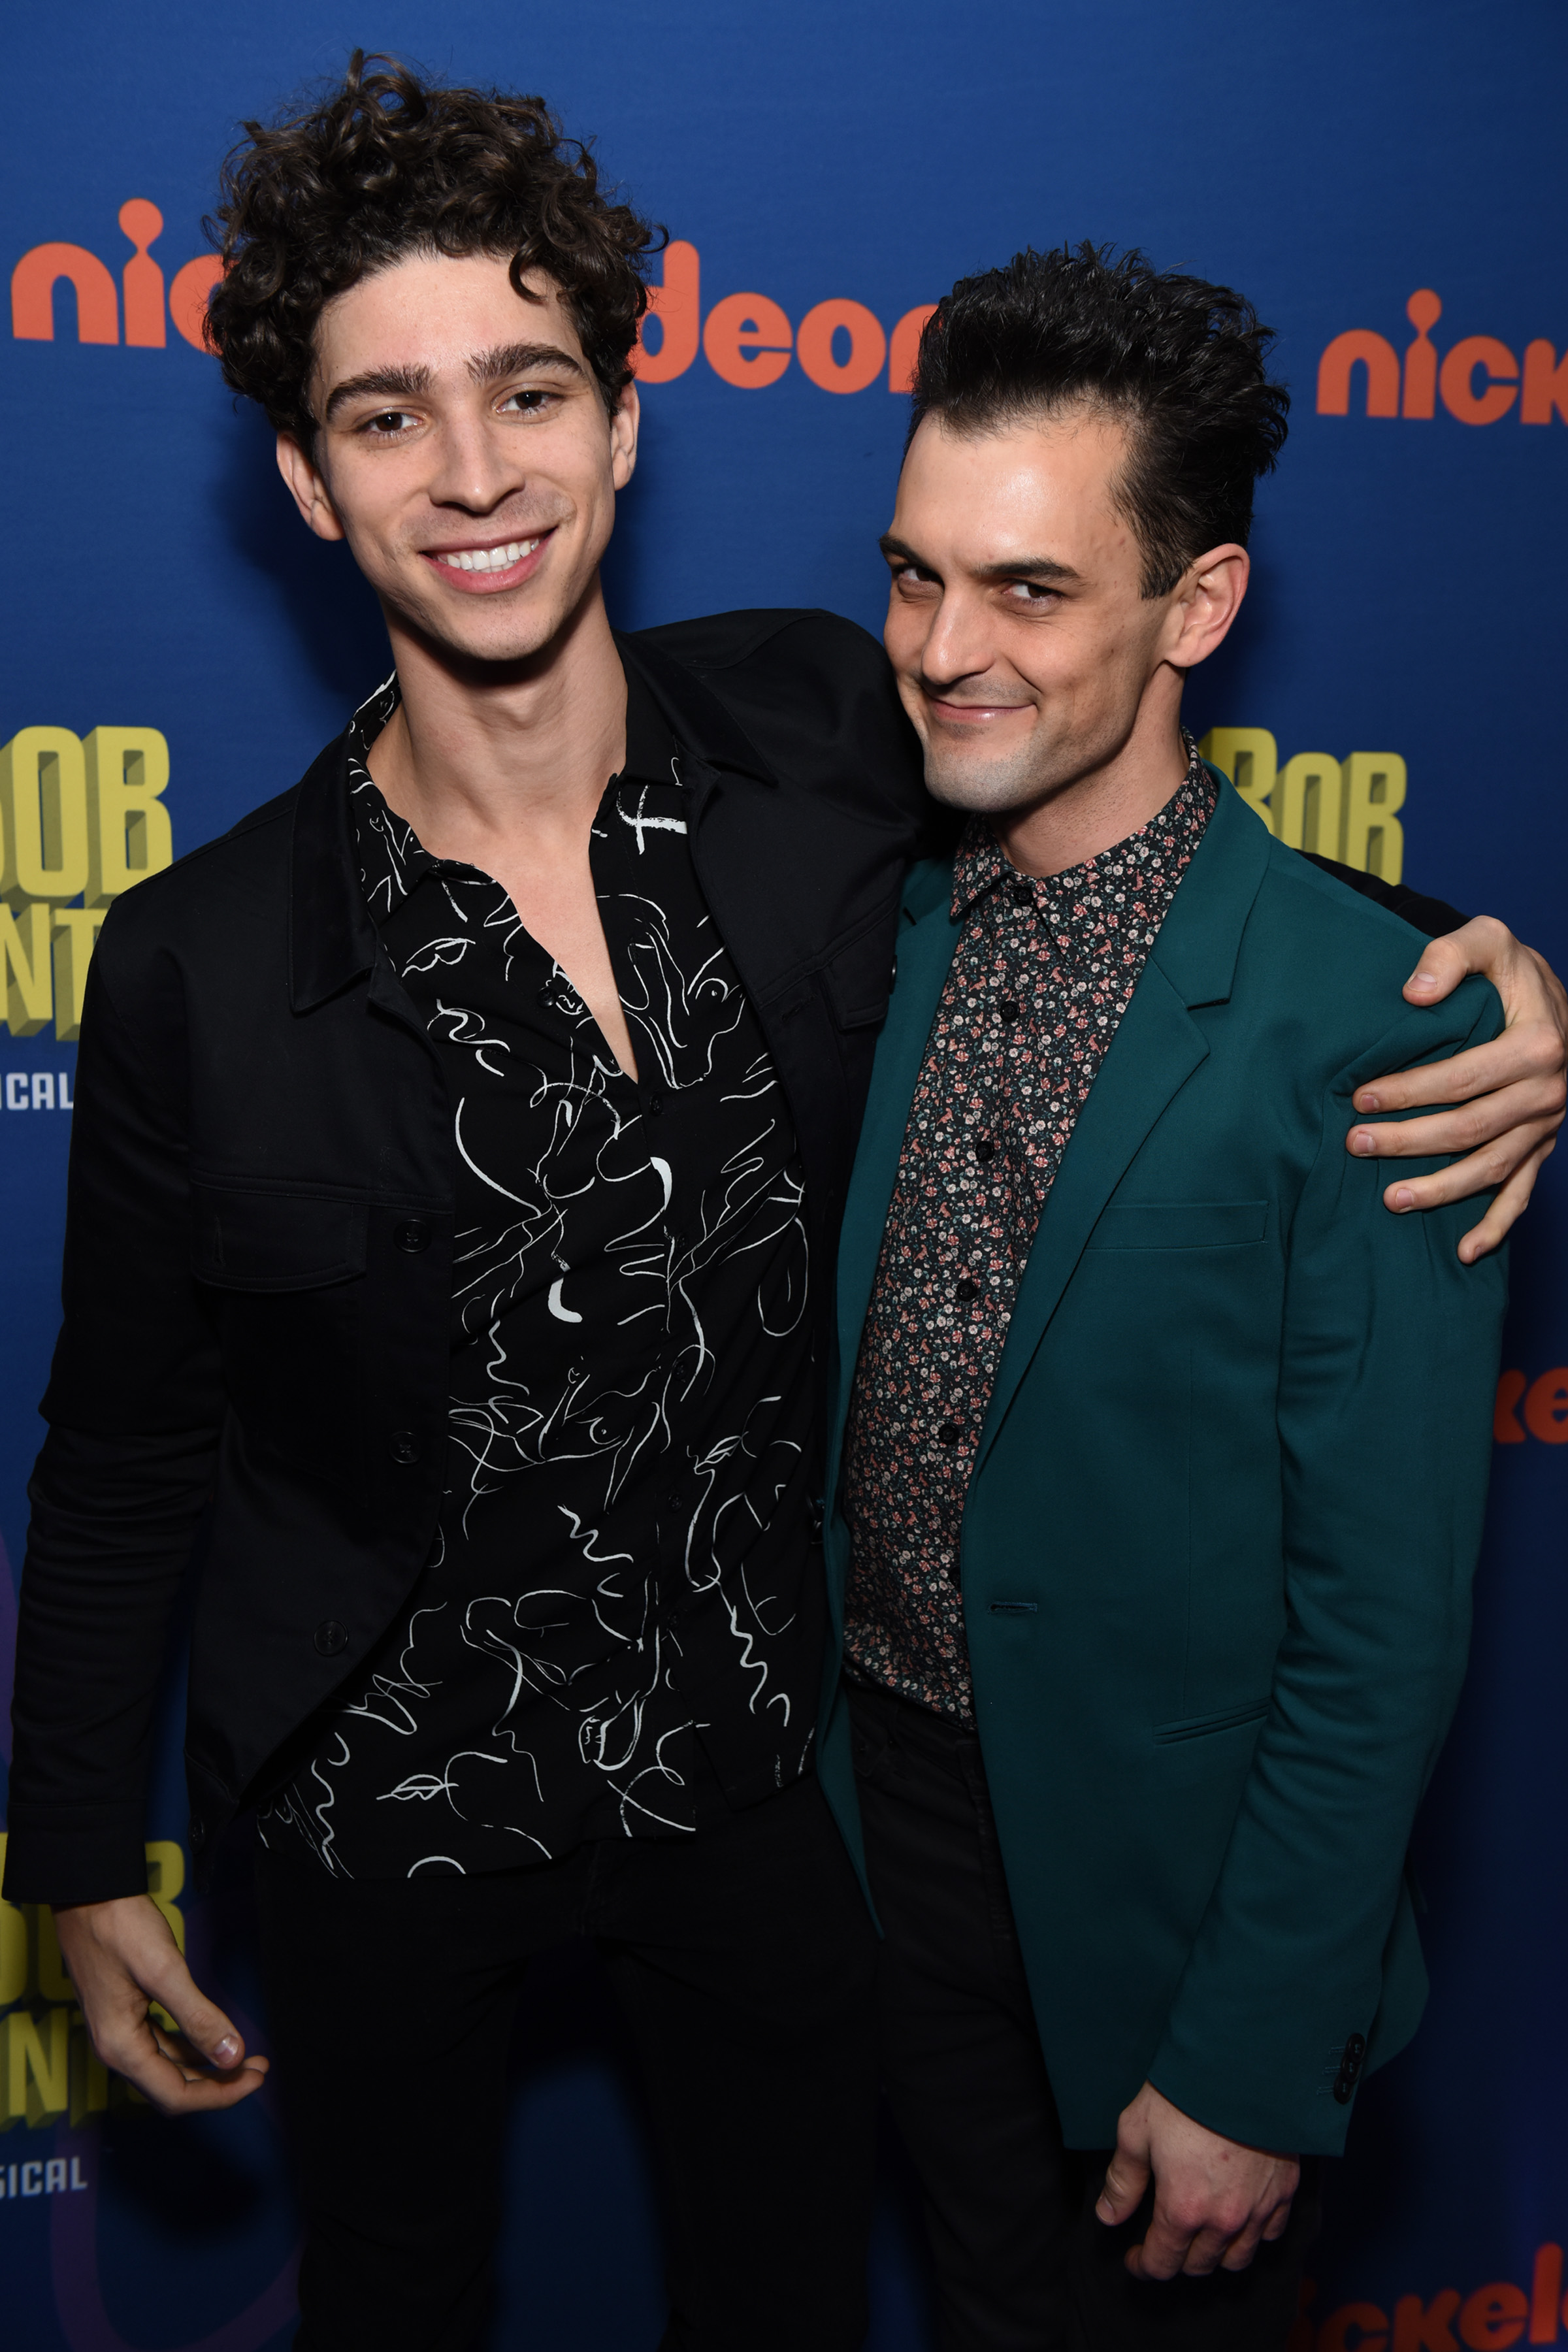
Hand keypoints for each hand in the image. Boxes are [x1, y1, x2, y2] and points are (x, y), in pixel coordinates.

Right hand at [54, 1894, 268, 2114]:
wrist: (86, 1894)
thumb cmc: (118, 1927)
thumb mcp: (164, 1971)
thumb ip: (198, 2017)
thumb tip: (231, 2056)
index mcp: (121, 2046)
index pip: (176, 2095)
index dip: (219, 2094)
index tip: (254, 2077)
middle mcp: (117, 2047)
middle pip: (172, 2087)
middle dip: (217, 2083)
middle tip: (257, 2068)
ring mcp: (119, 2031)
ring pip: (168, 2066)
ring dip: (206, 2066)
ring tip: (243, 2055)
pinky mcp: (125, 2013)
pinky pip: (161, 2043)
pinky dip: (190, 2046)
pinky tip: (211, 2037)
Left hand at [1096, 2081, 1297, 2278]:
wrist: (1241, 2066)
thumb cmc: (1183, 2095)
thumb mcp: (1137, 2131)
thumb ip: (1123, 2181)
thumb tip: (1108, 2217)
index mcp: (1182, 2209)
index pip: (1162, 2262)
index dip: (1143, 2266)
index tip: (1134, 2259)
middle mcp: (1223, 2220)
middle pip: (1199, 2265)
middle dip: (1177, 2260)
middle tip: (1164, 2243)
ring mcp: (1258, 2209)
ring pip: (1237, 2259)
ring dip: (1215, 2255)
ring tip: (1201, 2237)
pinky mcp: (1284, 2191)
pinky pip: (1270, 2233)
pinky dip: (1253, 2235)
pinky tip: (1240, 2218)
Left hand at [1345, 918, 1566, 1261]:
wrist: (1546, 996)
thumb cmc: (1509, 971)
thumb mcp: (1488, 941)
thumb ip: (1450, 955)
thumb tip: (1414, 992)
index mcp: (1537, 1045)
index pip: (1463, 1077)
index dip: (1410, 1090)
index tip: (1361, 1097)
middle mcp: (1549, 1091)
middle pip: (1470, 1128)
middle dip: (1409, 1140)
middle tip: (1356, 1144)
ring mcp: (1546, 1125)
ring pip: (1492, 1169)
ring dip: (1441, 1190)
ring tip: (1390, 1200)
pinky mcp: (1541, 1146)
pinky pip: (1522, 1193)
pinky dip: (1495, 1227)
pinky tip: (1464, 1251)